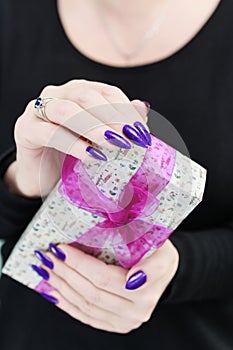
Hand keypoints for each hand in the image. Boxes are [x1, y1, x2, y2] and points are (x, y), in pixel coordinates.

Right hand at [6, 79, 148, 196]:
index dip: (125, 110)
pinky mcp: (25, 130)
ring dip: (94, 127)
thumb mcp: (99, 141)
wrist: (43, 176)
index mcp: (79, 92)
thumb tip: (143, 107)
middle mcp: (58, 94)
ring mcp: (38, 110)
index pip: (106, 92)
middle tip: (130, 138)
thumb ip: (118, 124)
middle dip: (112, 117)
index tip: (141, 132)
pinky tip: (90, 156)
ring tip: (115, 144)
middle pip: (87, 96)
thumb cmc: (73, 154)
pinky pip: (50, 133)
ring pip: (67, 110)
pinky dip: (73, 144)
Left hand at [35, 239, 178, 333]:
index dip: (79, 264)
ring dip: (61, 287)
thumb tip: (134, 279)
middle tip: (49, 256)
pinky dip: (66, 303)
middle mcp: (135, 311)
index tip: (62, 248)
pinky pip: (85, 317)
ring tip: (46, 270)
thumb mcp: (163, 249)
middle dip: (65, 273)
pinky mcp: (114, 325)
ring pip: (84, 306)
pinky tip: (53, 291)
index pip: (103, 278)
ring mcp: (124, 321)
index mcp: (145, 291)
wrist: (166, 271)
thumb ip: (152, 264)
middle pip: (91, 292)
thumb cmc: (159, 253)